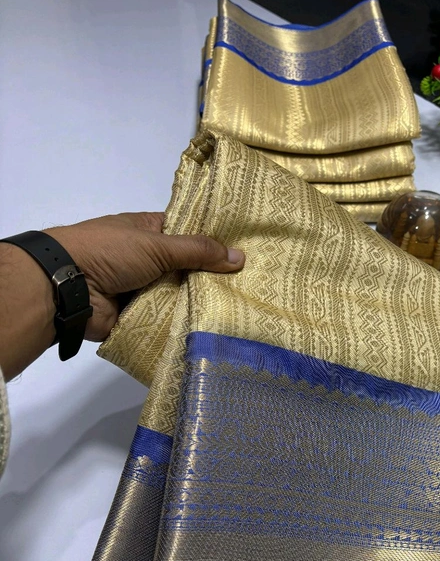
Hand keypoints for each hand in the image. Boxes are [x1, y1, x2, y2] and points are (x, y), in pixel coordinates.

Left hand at [0, 212, 243, 379]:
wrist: (67, 288)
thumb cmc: (109, 252)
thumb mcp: (157, 244)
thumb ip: (198, 251)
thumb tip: (240, 257)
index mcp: (147, 231)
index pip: (187, 233)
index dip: (213, 241)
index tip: (245, 251)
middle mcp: (146, 259)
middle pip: (186, 268)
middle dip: (211, 277)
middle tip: (251, 286)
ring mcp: (142, 289)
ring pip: (178, 296)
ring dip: (199, 303)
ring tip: (241, 310)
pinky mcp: (138, 316)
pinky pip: (166, 320)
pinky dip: (183, 324)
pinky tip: (215, 329)